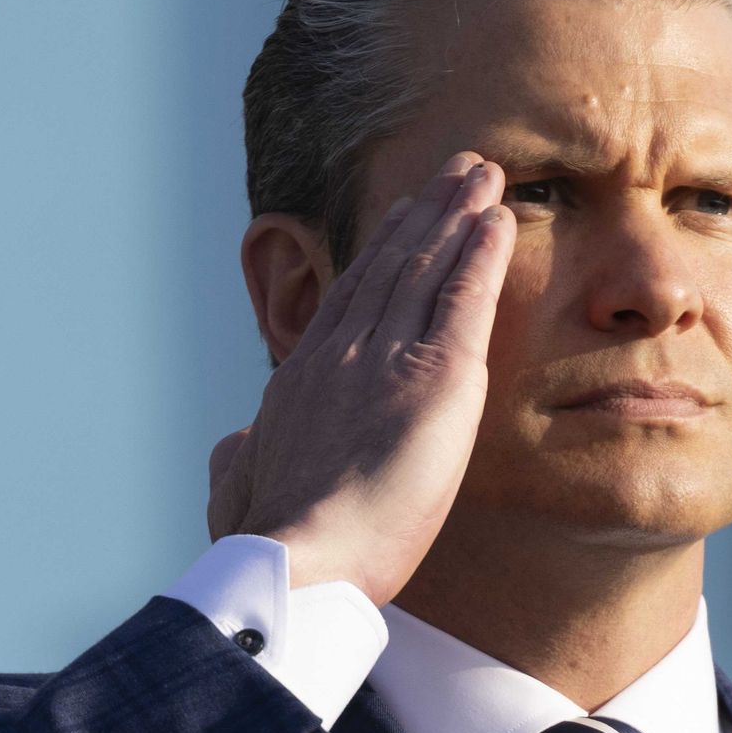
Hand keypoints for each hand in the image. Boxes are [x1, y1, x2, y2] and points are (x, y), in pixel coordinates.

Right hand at [206, 151, 512, 606]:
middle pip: (391, 267)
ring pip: (426, 269)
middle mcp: (342, 355)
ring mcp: (386, 360)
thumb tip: (234, 446)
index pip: (349, 300)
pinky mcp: (437, 378)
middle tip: (454, 172)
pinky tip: (497, 220)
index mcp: (301, 381)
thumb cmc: (267, 545)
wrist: (298, 560)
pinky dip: (481, 254)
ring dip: (457, 215)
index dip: (378, 254)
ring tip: (482, 174)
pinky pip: (464, 299)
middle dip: (424, 215)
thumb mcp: (237, 491)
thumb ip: (239, 460)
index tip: (401, 217)